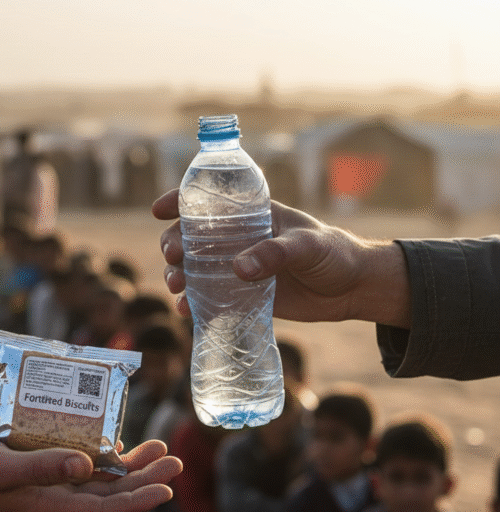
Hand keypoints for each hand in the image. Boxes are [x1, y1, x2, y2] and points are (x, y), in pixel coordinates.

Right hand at [0, 428, 181, 511]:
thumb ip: (42, 466)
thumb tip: (90, 467)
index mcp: (44, 507)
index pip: (103, 510)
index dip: (138, 501)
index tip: (169, 488)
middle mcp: (47, 497)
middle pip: (107, 492)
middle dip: (143, 477)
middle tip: (173, 456)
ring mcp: (39, 482)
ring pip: (94, 476)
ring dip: (125, 463)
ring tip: (155, 444)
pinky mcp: (30, 463)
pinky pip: (71, 459)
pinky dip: (93, 448)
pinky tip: (107, 433)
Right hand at [153, 189, 410, 327]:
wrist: (351, 289)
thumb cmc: (333, 254)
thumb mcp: (307, 246)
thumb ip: (275, 253)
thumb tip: (238, 269)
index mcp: (252, 216)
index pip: (209, 201)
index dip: (180, 201)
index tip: (159, 210)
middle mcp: (238, 240)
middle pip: (191, 237)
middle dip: (173, 245)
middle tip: (172, 258)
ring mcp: (237, 268)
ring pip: (194, 269)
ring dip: (178, 275)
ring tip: (177, 287)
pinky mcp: (241, 296)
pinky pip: (209, 298)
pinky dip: (193, 303)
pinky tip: (186, 310)